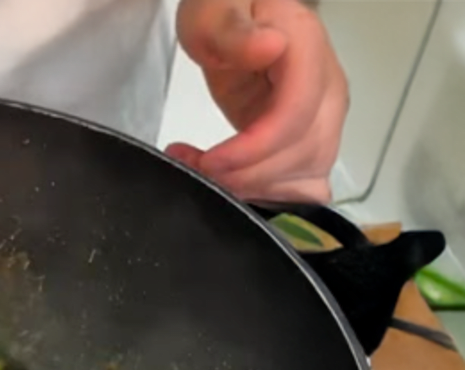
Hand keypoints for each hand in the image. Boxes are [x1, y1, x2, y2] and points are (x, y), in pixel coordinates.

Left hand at [166, 0, 348, 202]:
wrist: (236, 14)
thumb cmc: (222, 9)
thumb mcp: (214, 13)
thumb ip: (236, 31)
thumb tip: (270, 47)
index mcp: (307, 49)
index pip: (296, 114)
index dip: (254, 148)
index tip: (210, 160)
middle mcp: (328, 85)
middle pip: (304, 151)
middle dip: (249, 174)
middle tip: (199, 168)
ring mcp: (326, 114)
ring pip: (306, 172)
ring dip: (253, 187)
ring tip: (204, 170)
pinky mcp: (313, 136)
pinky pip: (305, 181)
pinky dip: (270, 193)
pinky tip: (236, 184)